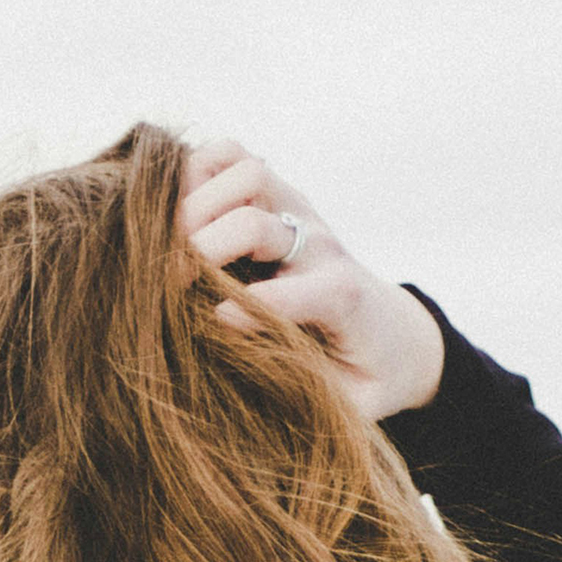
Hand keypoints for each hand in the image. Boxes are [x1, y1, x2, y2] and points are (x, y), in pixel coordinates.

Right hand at [178, 138, 443, 422]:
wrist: (392, 335)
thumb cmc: (360, 379)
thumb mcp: (351, 405)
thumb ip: (314, 392)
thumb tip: (251, 370)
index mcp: (342, 300)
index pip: (299, 292)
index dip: (248, 306)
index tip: (210, 322)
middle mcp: (320, 246)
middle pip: (258, 222)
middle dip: (205, 248)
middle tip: (169, 284)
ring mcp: (298, 211)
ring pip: (245, 173)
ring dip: (197, 202)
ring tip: (170, 244)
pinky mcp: (278, 194)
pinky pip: (231, 157)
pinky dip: (196, 171)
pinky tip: (176, 213)